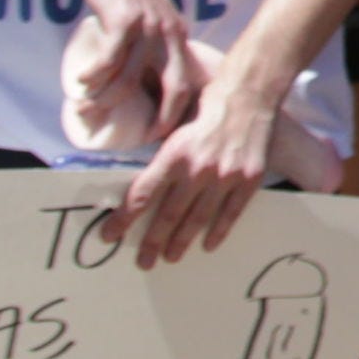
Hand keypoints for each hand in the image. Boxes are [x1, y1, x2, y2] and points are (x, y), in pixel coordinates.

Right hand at [67, 0, 203, 140]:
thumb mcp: (152, 16)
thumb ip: (154, 42)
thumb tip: (145, 79)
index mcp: (178, 37)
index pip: (188, 83)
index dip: (178, 112)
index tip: (162, 133)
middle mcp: (169, 35)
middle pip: (173, 87)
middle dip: (160, 118)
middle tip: (141, 137)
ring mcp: (148, 28)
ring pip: (130, 78)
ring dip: (107, 99)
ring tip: (87, 108)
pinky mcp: (124, 20)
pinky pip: (110, 59)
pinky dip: (94, 77)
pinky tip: (81, 84)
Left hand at [110, 74, 278, 267]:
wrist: (248, 97)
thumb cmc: (206, 110)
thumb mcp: (175, 132)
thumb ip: (163, 162)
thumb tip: (141, 191)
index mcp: (174, 155)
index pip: (141, 195)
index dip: (123, 219)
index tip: (109, 235)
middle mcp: (197, 169)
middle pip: (169, 214)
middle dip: (153, 241)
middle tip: (144, 262)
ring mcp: (225, 176)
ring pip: (198, 219)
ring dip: (182, 241)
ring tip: (171, 257)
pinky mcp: (248, 179)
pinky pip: (231, 213)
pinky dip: (218, 231)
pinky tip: (208, 245)